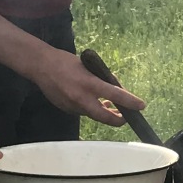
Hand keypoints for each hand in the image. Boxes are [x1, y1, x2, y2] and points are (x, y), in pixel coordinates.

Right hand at [31, 47, 145, 125]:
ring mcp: (72, 106)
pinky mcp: (66, 110)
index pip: (115, 95)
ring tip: (111, 107)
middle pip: (105, 117)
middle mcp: (81, 98)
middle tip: (126, 117)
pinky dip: (90, 108)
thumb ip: (102, 79)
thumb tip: (115, 90)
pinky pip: (83, 112)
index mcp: (89, 83)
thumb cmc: (66, 62)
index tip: (141, 106)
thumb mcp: (88, 67)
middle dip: (118, 120)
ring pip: (94, 115)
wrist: (40, 66)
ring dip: (104, 112)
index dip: (130, 102)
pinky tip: (91, 101)